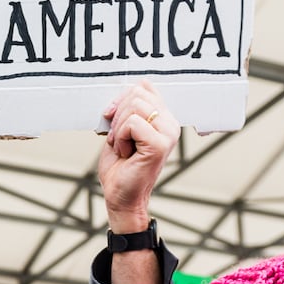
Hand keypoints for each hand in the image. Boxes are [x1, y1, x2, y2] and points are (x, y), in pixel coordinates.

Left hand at [97, 80, 178, 232]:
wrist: (120, 197)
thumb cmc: (120, 168)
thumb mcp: (121, 130)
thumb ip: (129, 108)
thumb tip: (134, 86)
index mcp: (164, 118)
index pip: (143, 87)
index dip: (121, 100)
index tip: (112, 119)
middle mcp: (171, 124)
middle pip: (137, 93)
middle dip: (118, 115)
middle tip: (118, 138)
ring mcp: (168, 134)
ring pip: (135, 106)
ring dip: (118, 128)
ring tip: (122, 146)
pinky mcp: (160, 144)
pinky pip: (132, 123)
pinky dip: (120, 137)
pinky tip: (125, 153)